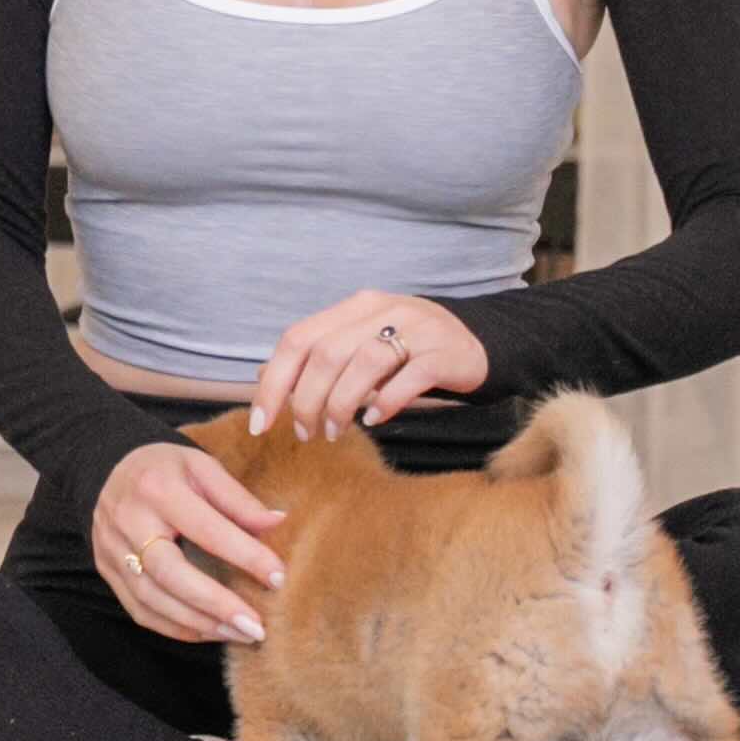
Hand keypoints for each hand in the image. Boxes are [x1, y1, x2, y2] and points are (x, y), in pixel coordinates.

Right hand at [95, 442, 284, 644]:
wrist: (109, 471)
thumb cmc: (166, 469)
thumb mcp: (202, 467)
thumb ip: (237, 498)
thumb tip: (277, 522)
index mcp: (157, 488)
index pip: (207, 529)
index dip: (245, 555)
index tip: (278, 578)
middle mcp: (129, 522)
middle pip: (171, 573)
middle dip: (216, 604)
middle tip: (255, 626)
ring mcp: (112, 551)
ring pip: (153, 600)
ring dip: (200, 624)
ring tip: (240, 633)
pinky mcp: (107, 573)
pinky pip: (140, 612)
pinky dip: (177, 628)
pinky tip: (209, 632)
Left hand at [243, 291, 487, 442]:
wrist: (478, 341)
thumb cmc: (409, 350)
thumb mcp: (359, 344)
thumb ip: (316, 357)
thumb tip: (262, 378)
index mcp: (354, 307)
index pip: (298, 339)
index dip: (274, 382)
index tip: (261, 424)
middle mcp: (382, 310)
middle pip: (326, 354)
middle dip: (306, 401)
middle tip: (306, 433)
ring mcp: (416, 328)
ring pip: (364, 363)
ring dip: (341, 405)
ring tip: (335, 432)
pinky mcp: (445, 352)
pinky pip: (410, 376)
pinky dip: (387, 401)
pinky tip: (375, 420)